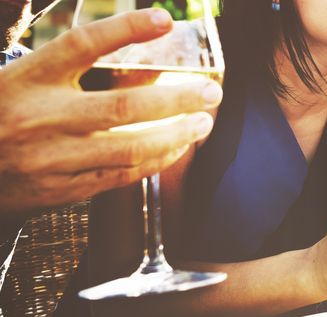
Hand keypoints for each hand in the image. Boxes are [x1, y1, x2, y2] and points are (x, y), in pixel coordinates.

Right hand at [0, 9, 222, 216]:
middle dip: (176, 99)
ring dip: (175, 135)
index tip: (165, 19)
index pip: (81, 45)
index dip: (124, 29)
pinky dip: (154, 162)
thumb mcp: (16, 78)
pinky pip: (120, 177)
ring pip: (129, 148)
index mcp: (25, 79)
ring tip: (203, 122)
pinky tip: (176, 148)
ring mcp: (51, 158)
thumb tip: (133, 41)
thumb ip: (63, 62)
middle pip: (123, 107)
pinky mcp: (60, 190)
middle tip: (211, 92)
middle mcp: (40, 118)